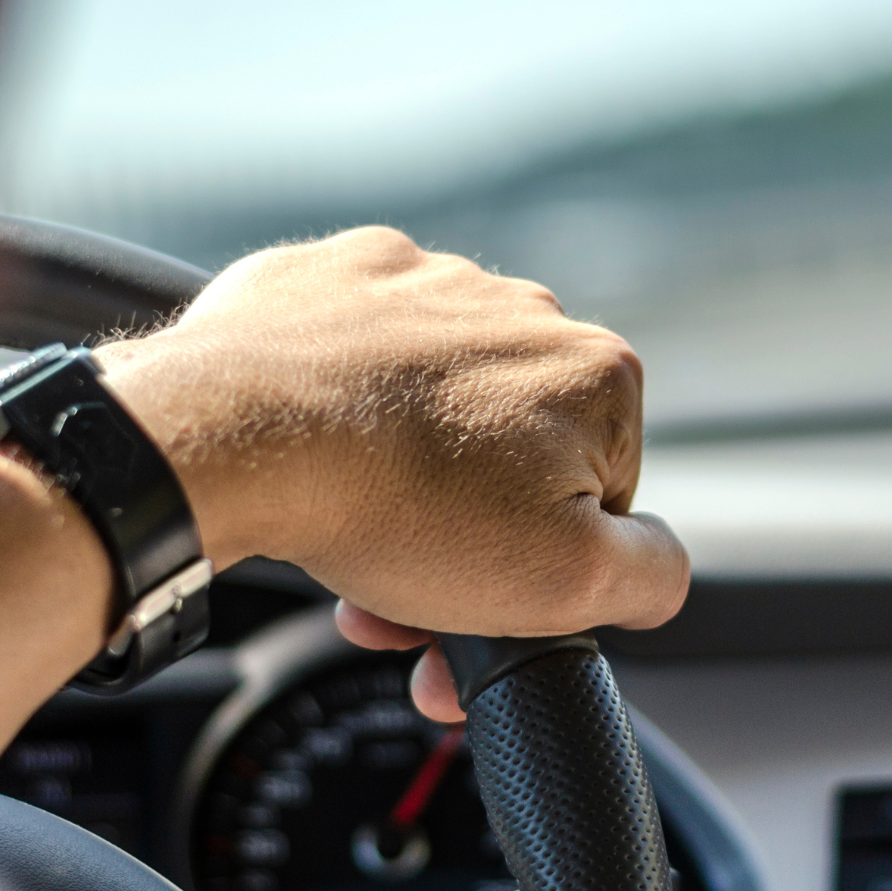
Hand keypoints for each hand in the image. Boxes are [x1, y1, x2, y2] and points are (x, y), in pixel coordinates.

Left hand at [94, 227, 687, 719]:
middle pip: (511, 457)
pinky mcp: (332, 278)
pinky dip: (340, 414)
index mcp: (598, 373)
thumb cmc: (400, 505)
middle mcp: (521, 306)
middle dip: (461, 540)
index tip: (471, 612)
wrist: (234, 436)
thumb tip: (657, 559)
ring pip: (431, 413)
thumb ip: (652, 573)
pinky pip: (355, 363)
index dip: (536, 570)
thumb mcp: (569, 581)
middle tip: (399, 600)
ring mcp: (421, 282)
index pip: (599, 501)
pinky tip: (315, 459)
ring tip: (347, 534)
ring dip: (402, 486)